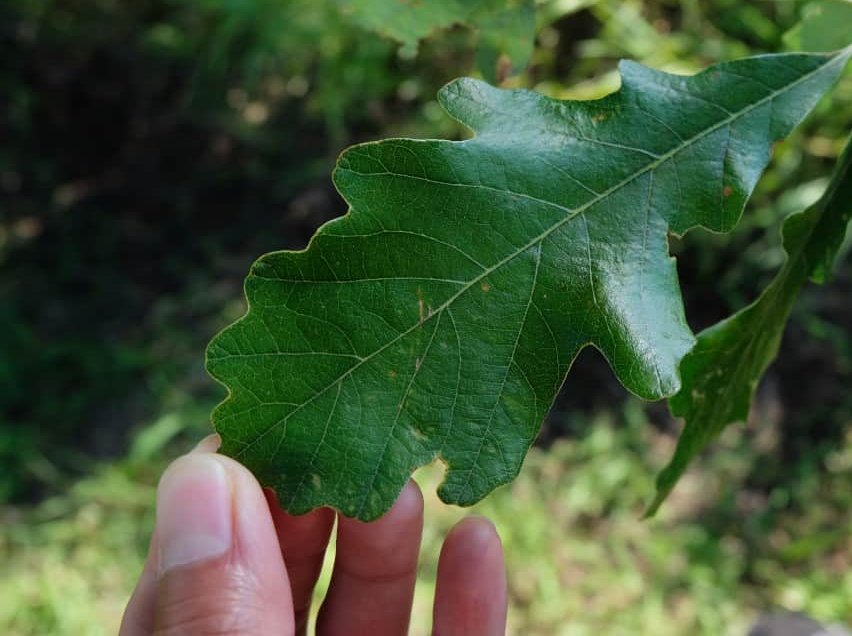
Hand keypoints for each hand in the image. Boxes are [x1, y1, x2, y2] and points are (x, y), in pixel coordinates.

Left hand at [119, 436, 506, 634]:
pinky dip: (471, 600)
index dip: (218, 505)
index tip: (254, 424)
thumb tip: (204, 477)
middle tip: (347, 426)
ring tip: (411, 479)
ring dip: (391, 539)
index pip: (182, 596)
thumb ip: (216, 619)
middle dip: (315, 504)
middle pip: (282, 588)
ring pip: (371, 614)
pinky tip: (479, 540)